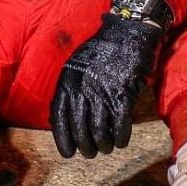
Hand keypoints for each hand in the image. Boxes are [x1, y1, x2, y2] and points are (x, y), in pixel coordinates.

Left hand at [49, 13, 165, 157]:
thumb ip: (69, 90)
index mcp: (68, 81)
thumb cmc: (102, 52)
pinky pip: (120, 124)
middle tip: (91, 153)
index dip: (63, 139)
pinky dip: (120, 137)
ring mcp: (103, 92)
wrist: (127, 32)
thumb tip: (59, 119)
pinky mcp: (123, 94)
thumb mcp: (76, 66)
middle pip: (80, 128)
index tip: (68, 153)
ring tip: (106, 148)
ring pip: (99, 130)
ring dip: (103, 145)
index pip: (60, 117)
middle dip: (86, 146)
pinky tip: (121, 141)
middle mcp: (83, 88)